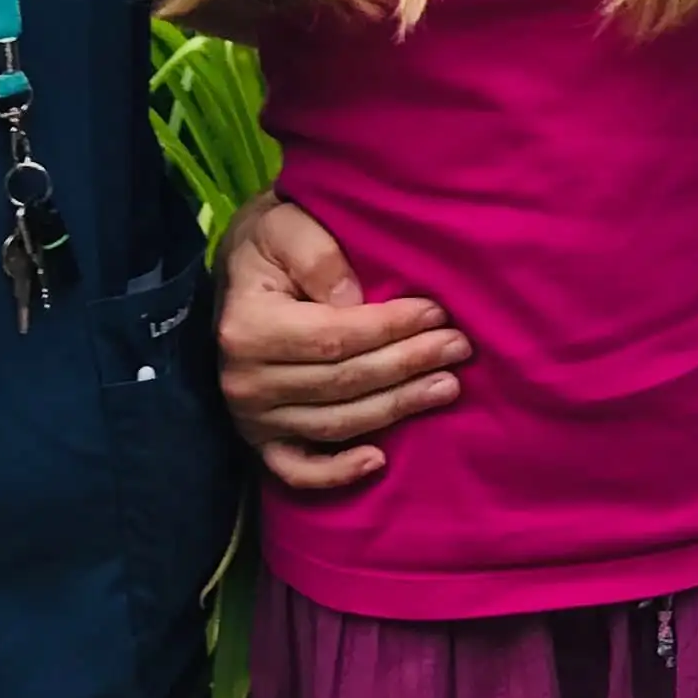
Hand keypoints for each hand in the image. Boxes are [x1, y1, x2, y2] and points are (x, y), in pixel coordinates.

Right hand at [215, 190, 470, 492]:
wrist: (238, 272)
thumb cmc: (270, 243)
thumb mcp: (285, 224)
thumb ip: (317, 255)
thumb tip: (353, 301)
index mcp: (248, 327)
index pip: (334, 338)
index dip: (391, 329)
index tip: (439, 313)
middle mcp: (245, 380)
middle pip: (343, 383)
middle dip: (408, 365)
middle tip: (459, 348)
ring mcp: (251, 417)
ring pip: (336, 424)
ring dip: (396, 409)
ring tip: (447, 386)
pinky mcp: (260, 440)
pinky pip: (297, 470)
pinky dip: (336, 473)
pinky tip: (379, 461)